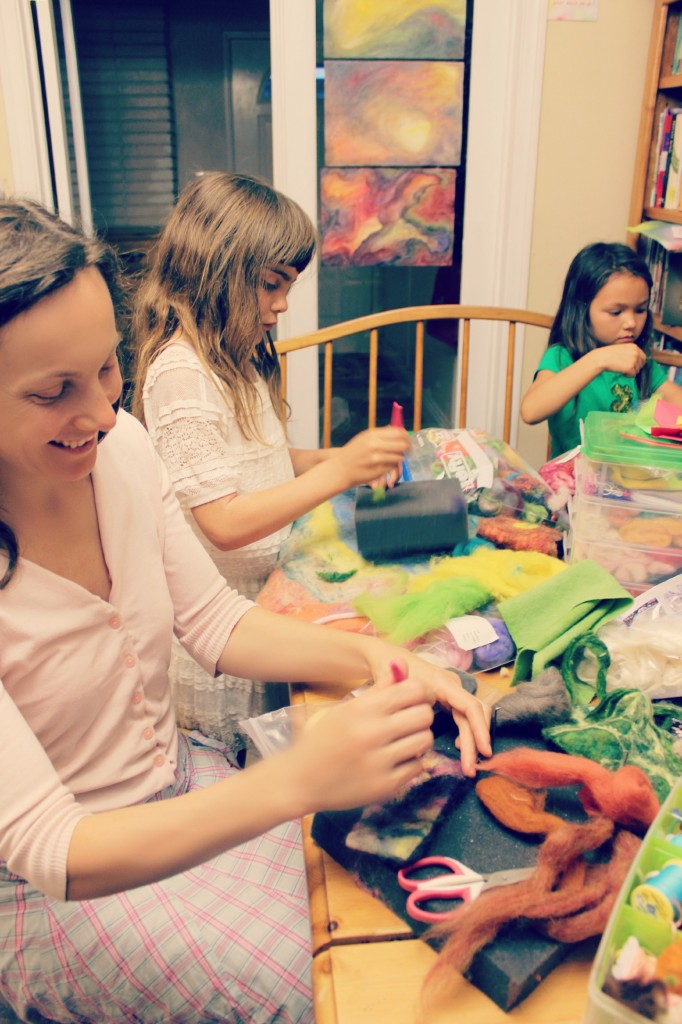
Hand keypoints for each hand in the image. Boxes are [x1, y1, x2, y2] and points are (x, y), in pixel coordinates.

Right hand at [285, 676, 434, 813]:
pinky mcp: (385, 786)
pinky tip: (393, 760)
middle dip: (419, 716)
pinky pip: (417, 766)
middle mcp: (371, 733)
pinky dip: (410, 762)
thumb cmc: (322, 739)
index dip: (415, 694)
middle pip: (424, 714)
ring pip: (425, 740)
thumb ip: (378, 687)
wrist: (299, 781)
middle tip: (406, 722)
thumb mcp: (345, 708)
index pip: (414, 690)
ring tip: (401, 741)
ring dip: (417, 739)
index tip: (406, 701)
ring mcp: (379, 762)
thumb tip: (400, 662)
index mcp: (361, 709)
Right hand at [333, 426, 409, 489]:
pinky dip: (393, 466)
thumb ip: (381, 434)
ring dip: (400, 458)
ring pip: (399, 457)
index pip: (398, 432)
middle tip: (408, 450)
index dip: (406, 436)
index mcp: (372, 434)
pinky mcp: (378, 470)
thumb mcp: (364, 438)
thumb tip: (399, 431)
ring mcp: (376, 458)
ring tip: (396, 457)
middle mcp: (375, 445)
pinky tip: (388, 465)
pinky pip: (393, 466)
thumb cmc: (353, 452)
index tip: (407, 439)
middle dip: (407, 447)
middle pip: (402, 444)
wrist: (340, 468)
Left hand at [396, 651, 491, 775]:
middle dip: (477, 741)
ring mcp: (452, 689)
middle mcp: (452, 685)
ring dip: (474, 738)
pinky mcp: (449, 695)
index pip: (470, 707)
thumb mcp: (394, 695)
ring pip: (473, 714)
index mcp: (443, 683)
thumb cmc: (389, 672)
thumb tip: (417, 753)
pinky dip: (468, 730)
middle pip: (475, 714)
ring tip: (468, 763)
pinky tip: (459, 744)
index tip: (483, 751)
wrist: (386, 657)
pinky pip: (465, 713)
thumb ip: (405, 720)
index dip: (479, 730)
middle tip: (471, 769)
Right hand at [594, 342, 646, 377]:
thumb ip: (631, 352)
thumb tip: (638, 361)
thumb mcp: (623, 349)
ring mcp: (634, 360)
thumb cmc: (609, 354)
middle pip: (642, 364)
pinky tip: (621, 372)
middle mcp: (636, 353)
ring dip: (631, 371)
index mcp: (634, 347)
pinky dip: (627, 375)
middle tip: (626, 368)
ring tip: (622, 368)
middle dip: (635, 368)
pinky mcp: (630, 367)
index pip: (643, 357)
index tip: (633, 365)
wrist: (602, 358)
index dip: (639, 362)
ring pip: (637, 370)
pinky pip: (633, 375)